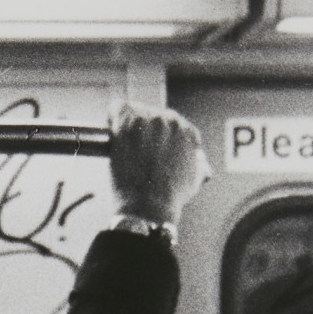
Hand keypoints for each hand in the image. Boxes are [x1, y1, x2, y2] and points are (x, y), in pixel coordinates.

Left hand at [107, 102, 211, 225]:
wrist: (150, 206)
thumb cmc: (170, 198)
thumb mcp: (194, 180)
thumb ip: (198, 166)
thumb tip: (202, 166)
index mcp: (187, 132)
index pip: (170, 124)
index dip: (157, 137)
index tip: (147, 149)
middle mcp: (171, 121)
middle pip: (151, 116)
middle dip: (142, 131)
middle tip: (132, 149)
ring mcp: (150, 120)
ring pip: (134, 112)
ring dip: (126, 125)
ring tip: (122, 144)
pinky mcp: (128, 123)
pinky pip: (117, 108)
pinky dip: (112, 116)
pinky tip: (110, 130)